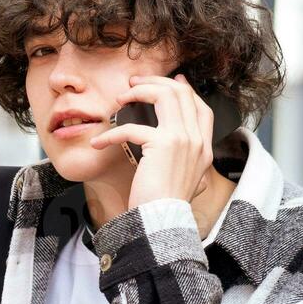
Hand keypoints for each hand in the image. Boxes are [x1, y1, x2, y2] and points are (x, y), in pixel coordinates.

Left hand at [88, 72, 213, 211]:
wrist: (163, 222)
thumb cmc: (165, 206)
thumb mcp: (186, 181)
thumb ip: (184, 162)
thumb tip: (172, 150)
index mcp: (203, 148)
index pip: (201, 107)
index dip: (185, 90)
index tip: (172, 81)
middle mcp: (197, 140)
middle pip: (182, 93)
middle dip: (156, 82)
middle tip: (134, 83)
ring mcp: (183, 139)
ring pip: (164, 95)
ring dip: (138, 92)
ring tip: (119, 99)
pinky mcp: (162, 144)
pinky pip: (132, 128)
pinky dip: (111, 134)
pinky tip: (99, 142)